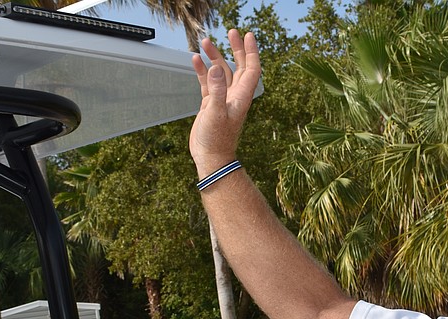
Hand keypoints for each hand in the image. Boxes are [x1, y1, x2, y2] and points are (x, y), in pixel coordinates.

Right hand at [189, 30, 260, 174]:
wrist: (211, 158)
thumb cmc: (217, 140)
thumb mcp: (216, 113)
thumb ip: (217, 90)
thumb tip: (217, 68)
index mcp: (241, 97)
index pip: (251, 69)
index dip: (251, 51)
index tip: (247, 35)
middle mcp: (234, 96)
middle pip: (239, 67)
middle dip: (235, 49)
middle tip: (231, 32)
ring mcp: (222, 99)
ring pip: (221, 73)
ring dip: (215, 57)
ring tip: (204, 43)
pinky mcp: (210, 105)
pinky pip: (207, 83)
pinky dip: (202, 71)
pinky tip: (195, 60)